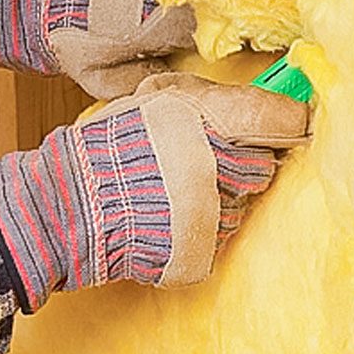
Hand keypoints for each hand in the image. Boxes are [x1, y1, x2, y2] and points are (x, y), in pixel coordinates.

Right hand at [0, 74, 309, 311]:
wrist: (63, 207)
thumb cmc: (105, 146)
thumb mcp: (154, 101)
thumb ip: (208, 101)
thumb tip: (259, 103)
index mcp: (213, 122)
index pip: (285, 121)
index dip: (290, 122)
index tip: (291, 124)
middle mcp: (221, 168)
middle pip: (263, 166)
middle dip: (244, 161)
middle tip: (204, 158)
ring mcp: (213, 214)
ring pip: (241, 204)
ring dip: (220, 196)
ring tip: (174, 189)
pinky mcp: (201, 252)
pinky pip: (219, 236)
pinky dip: (202, 227)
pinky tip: (168, 217)